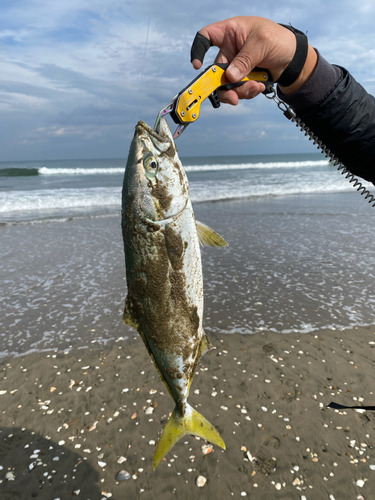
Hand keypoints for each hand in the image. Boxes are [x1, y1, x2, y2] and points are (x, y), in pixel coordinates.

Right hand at [191, 16, 316, 103]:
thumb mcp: (262, 44)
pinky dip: (247, 92)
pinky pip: (237, 90)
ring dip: (239, 91)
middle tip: (233, 97)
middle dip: (223, 86)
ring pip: (226, 85)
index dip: (198, 50)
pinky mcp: (242, 78)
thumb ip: (245, 60)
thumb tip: (230, 77)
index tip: (197, 65)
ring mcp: (235, 66)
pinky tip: (258, 87)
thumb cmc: (279, 39)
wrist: (293, 58)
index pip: (206, 36)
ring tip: (255, 87)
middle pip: (214, 71)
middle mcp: (229, 50)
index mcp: (230, 32)